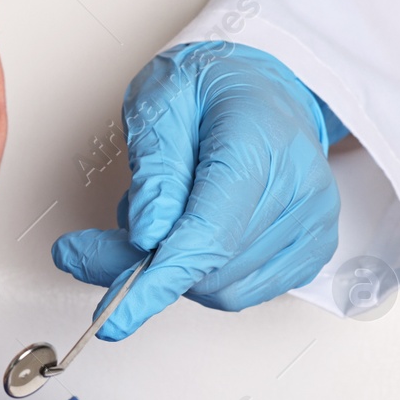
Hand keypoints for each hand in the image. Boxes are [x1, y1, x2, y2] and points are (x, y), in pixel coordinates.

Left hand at [52, 41, 341, 339]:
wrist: (263, 87)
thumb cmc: (212, 87)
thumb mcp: (160, 102)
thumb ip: (154, 169)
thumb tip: (146, 233)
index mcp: (261, 145)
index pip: (208, 234)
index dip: (156, 279)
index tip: (114, 313)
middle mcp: (299, 189)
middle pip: (210, 266)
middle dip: (138, 268)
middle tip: (89, 245)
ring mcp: (310, 223)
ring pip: (222, 288)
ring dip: (169, 271)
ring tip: (151, 221)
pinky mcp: (308, 249)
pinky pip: (241, 291)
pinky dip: (200, 275)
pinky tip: (185, 235)